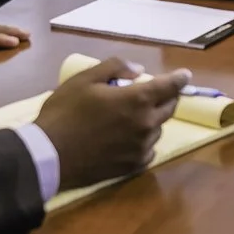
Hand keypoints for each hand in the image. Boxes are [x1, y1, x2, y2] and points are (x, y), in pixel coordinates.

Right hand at [34, 56, 188, 190]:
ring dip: (151, 119)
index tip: (185, 75)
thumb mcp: (84, 79)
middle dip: (166, 97)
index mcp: (137, 100)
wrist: (48, 156)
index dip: (180, 79)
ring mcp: (141, 148)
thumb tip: (138, 70)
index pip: (170, 86)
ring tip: (130, 116)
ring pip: (157, 129)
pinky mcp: (133, 166)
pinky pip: (148, 150)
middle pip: (169, 108)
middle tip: (153, 92)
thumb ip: (114, 67)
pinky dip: (143, 141)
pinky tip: (127, 138)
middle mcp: (146, 124)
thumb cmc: (64, 113)